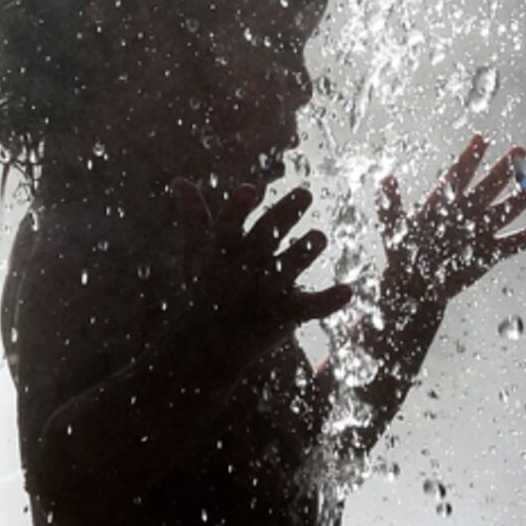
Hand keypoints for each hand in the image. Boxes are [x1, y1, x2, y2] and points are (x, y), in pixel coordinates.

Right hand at [169, 171, 355, 351]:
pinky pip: (308, 308)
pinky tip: (347, 291)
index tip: (250, 189)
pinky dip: (327, 302)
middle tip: (306, 192)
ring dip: (303, 254)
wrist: (209, 345)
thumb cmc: (204, 289)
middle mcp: (243, 272)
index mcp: (222, 254)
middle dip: (283, 216)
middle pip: (264, 240)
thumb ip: (194, 216)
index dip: (237, 209)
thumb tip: (179, 180)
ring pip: (286, 271)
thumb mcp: (197, 253)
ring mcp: (264, 294)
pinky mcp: (285, 314)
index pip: (227, 227)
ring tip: (319, 237)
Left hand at [378, 135, 525, 323]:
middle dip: (505, 169)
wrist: (415, 286)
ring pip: (506, 210)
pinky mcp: (489, 254)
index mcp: (445, 200)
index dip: (471, 156)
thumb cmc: (403, 253)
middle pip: (490, 185)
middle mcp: (467, 211)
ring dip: (523, 197)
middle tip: (520, 151)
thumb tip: (385, 177)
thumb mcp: (393, 226)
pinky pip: (513, 244)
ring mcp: (480, 231)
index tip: (482, 138)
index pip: (460, 173)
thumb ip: (390, 202)